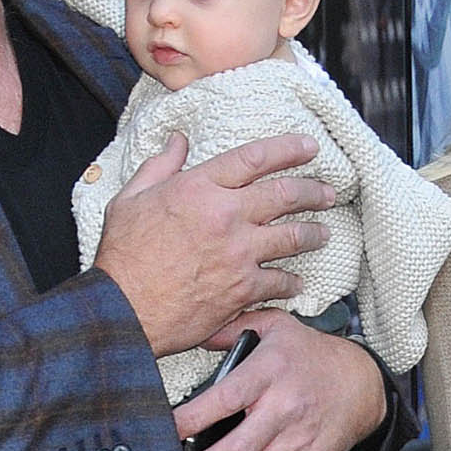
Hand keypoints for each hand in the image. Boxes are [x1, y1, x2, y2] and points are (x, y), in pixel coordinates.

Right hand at [95, 131, 333, 360]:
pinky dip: (292, 282)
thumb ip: (159, 167)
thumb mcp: (130, 199)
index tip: (309, 147)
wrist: (124, 309)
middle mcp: (226, 215)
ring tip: (323, 233)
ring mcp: (238, 253)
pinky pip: (280, 281)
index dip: (288, 148)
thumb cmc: (122, 257)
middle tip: (328, 192)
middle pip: (285, 194)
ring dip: (313, 233)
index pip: (255, 158)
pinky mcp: (243, 289)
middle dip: (313, 191)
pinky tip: (297, 282)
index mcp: (199, 188)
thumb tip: (177, 141)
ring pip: (292, 236)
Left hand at [161, 313, 386, 450]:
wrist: (362, 384)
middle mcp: (283, 409)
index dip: (187, 423)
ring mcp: (297, 441)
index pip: (220, 402)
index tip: (163, 435)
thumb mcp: (276, 326)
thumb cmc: (311, 355)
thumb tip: (195, 332)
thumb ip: (232, 327)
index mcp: (269, 372)